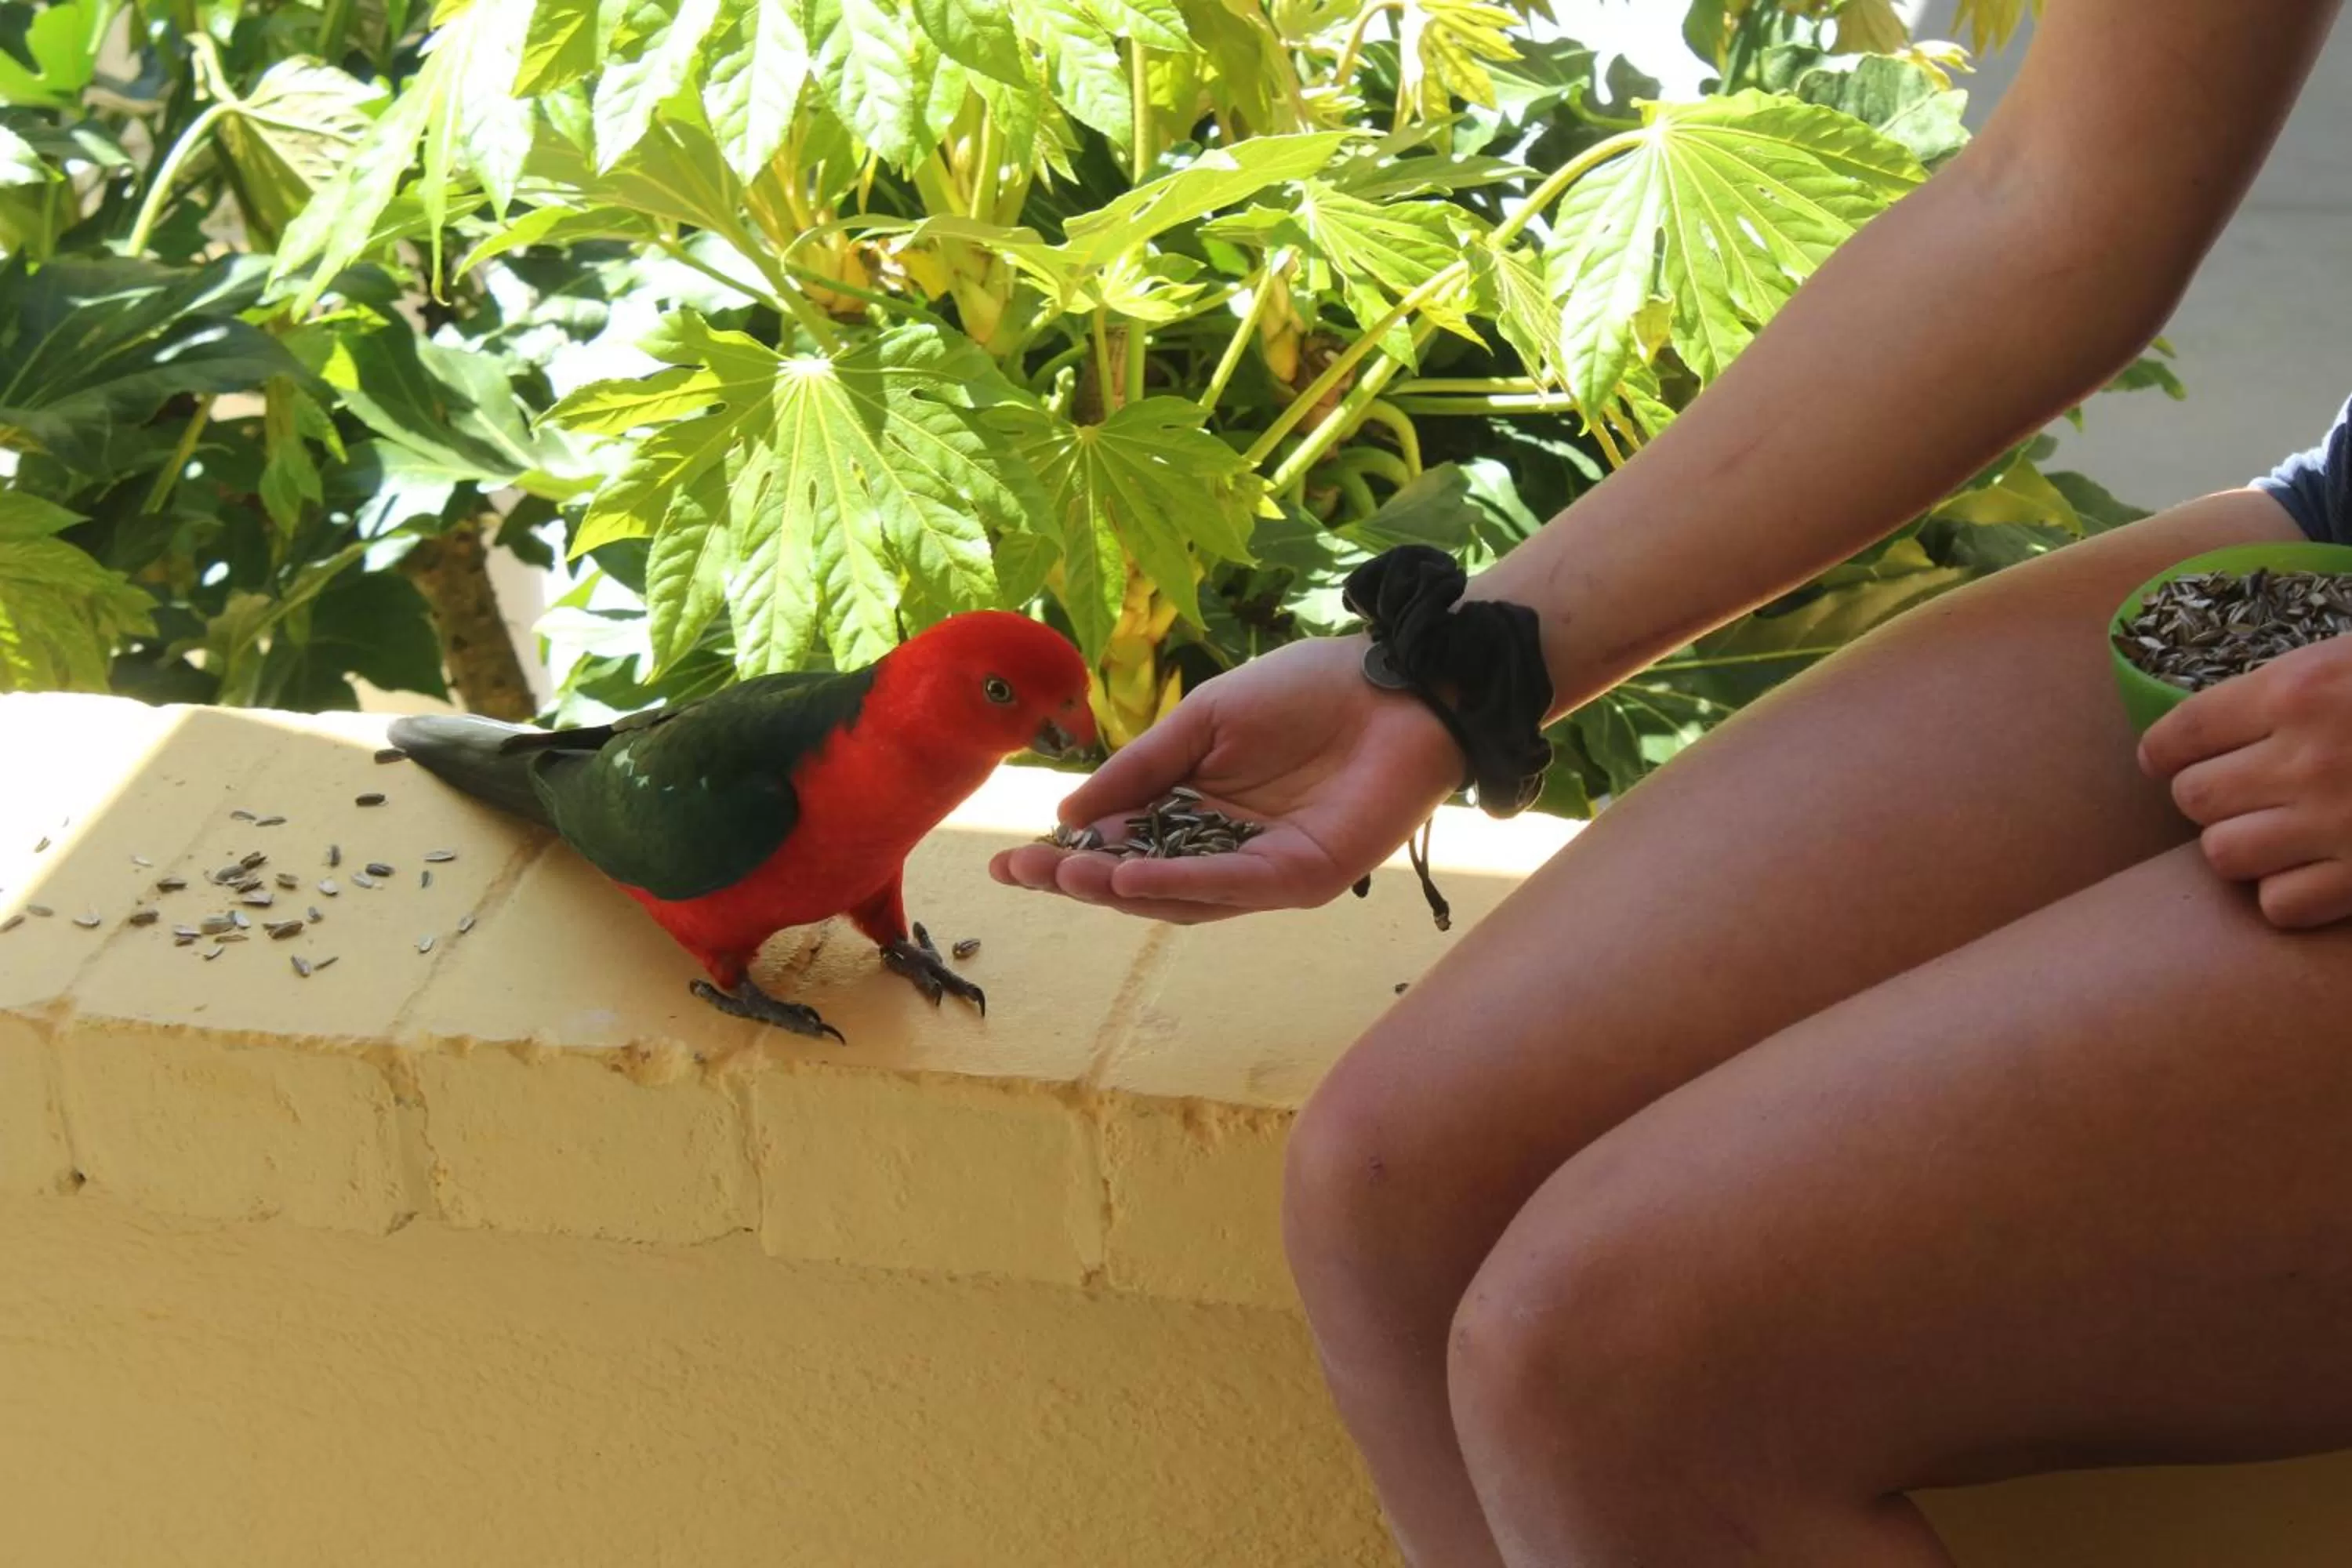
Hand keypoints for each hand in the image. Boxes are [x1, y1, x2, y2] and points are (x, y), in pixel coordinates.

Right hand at [989, 635, 1465, 922]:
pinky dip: (1176, 885)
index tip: (1006, 859)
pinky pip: (1230, 888)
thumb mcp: (1204, 720)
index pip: (1120, 845)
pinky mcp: (1304, 878)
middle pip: (1138, 882)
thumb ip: (1143, 767)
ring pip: (1178, 897)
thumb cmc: (1308, 691)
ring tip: (1066, 875)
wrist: (1399, 682)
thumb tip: (1071, 812)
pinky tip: (1128, 878)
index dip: (1065, 855)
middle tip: (1017, 873)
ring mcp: (1265, 871)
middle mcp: (1226, 851)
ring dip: (1118, 889)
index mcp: (1198, 811)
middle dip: (1076, 880)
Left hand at [2139, 636, 2351, 928]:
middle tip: (2244, 793)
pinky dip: (2291, 895)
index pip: (2184, 730)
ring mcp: (2337, 822)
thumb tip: (2219, 721)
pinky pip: (2279, 905)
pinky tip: (2316, 872)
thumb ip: (2289, 689)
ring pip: (2222, 854)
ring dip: (2242, 847)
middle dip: (2209, 798)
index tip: (2159, 761)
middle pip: (2192, 797)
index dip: (2162, 752)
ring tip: (2277, 833)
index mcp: (2299, 691)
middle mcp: (2307, 758)